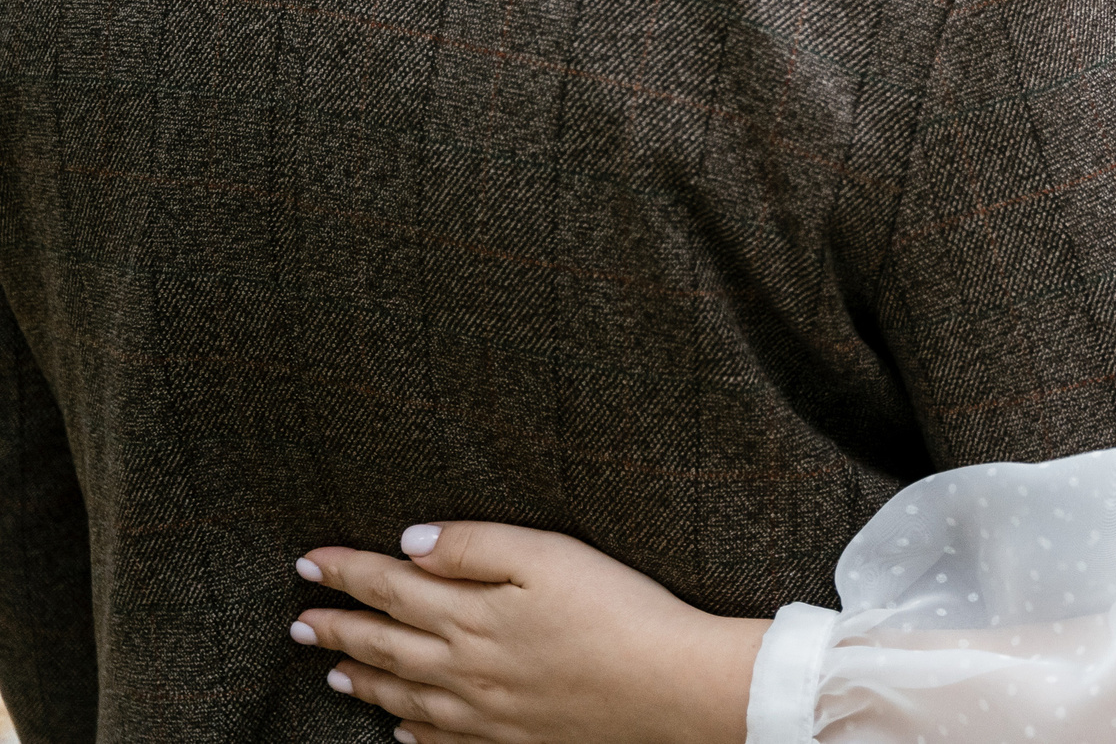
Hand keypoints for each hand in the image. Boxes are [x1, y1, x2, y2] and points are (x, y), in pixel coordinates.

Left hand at [293, 522, 767, 743]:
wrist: (667, 687)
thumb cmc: (617, 610)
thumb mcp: (549, 555)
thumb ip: (477, 545)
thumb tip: (412, 541)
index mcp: (470, 615)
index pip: (390, 587)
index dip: (346, 573)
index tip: (307, 563)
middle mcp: (464, 667)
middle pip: (385, 645)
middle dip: (337, 629)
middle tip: (299, 622)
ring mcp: (485, 711)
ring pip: (404, 696)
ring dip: (362, 681)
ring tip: (332, 672)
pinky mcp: (512, 738)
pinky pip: (443, 740)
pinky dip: (410, 734)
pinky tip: (398, 731)